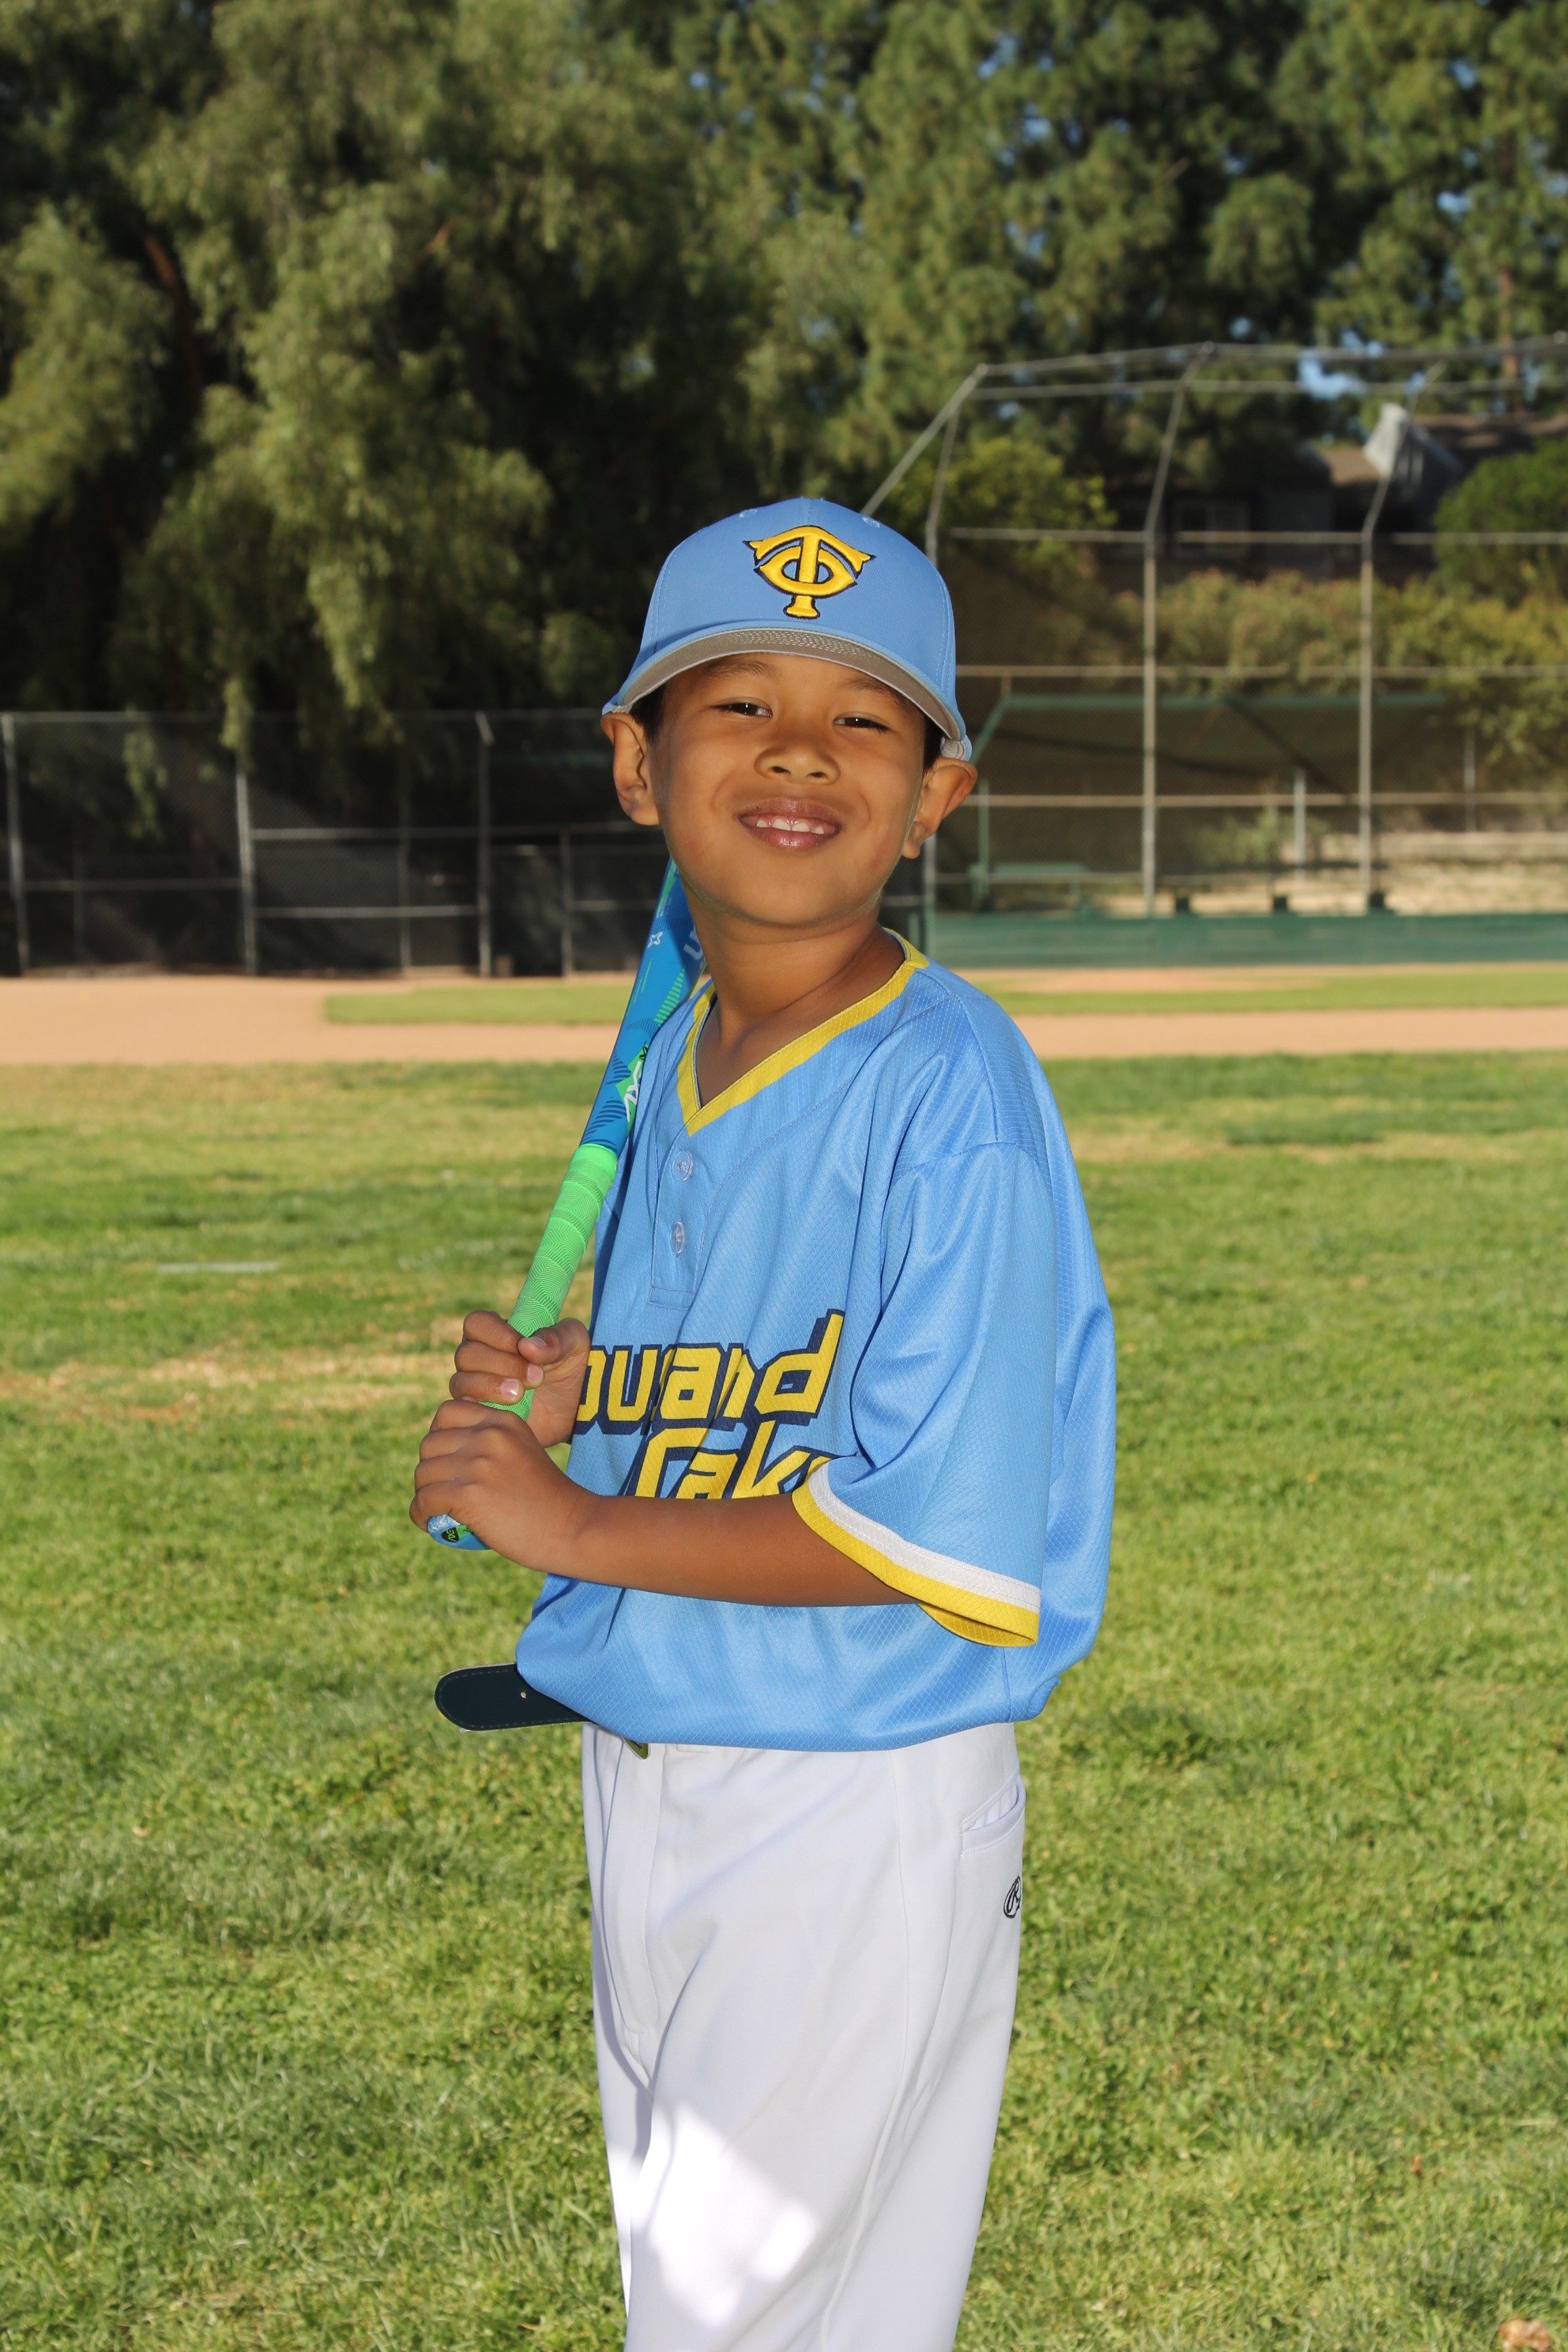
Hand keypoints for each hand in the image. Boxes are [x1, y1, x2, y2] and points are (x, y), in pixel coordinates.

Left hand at [411, 1397, 592, 1567]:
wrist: (571, 1528)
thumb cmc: (547, 1498)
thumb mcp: (522, 1452)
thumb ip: (490, 1443)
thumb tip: (443, 1451)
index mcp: (502, 1421)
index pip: (447, 1412)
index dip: (439, 1436)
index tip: (445, 1460)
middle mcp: (488, 1436)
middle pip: (430, 1444)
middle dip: (429, 1469)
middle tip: (440, 1490)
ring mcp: (477, 1463)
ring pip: (423, 1473)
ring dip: (424, 1493)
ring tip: (434, 1510)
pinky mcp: (467, 1494)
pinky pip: (424, 1501)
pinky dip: (420, 1514)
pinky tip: (428, 1524)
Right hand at [446, 1309, 589, 1449]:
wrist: (578, 1409)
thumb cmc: (573, 1366)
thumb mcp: (575, 1344)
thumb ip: (556, 1338)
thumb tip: (527, 1346)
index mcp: (497, 1333)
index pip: (477, 1323)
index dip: (497, 1335)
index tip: (524, 1348)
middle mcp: (479, 1358)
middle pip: (466, 1354)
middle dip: (501, 1364)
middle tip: (536, 1377)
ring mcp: (476, 1387)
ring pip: (461, 1382)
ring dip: (490, 1386)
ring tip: (521, 1394)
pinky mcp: (479, 1415)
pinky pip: (463, 1411)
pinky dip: (482, 1410)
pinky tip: (509, 1412)